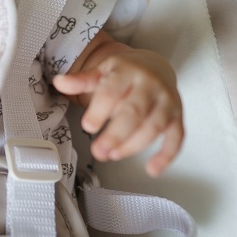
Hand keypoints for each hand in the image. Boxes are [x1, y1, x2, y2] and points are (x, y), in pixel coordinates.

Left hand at [52, 32, 183, 176]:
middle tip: (98, 152)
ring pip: (154, 126)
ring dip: (134, 145)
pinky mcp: (177, 116)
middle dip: (116, 135)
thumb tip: (59, 83)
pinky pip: (177, 137)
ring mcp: (166, 101)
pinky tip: (152, 169)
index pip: (112, 92)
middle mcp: (150, 85)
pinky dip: (167, 155)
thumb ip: (81, 80)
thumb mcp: (100, 72)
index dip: (99, 110)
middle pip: (134, 112)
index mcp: (127, 71)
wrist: (154, 67)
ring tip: (113, 156)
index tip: (87, 126)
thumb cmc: (123, 73)